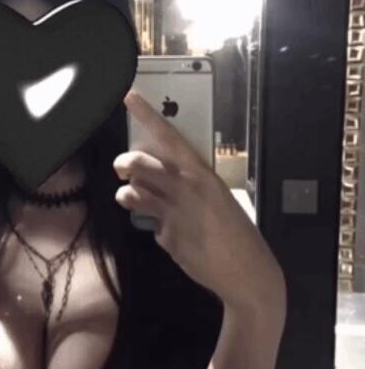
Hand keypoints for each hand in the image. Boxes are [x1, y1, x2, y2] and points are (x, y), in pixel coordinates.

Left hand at [114, 90, 285, 322]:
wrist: (246, 271)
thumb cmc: (237, 232)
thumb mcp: (218, 198)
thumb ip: (190, 186)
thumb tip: (161, 179)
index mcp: (203, 174)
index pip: (170, 137)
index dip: (147, 115)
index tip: (129, 96)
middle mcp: (186, 189)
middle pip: (140, 164)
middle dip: (124, 163)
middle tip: (122, 167)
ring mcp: (173, 214)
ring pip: (133, 193)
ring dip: (127, 194)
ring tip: (131, 196)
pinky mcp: (166, 237)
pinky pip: (151, 225)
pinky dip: (156, 227)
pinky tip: (173, 234)